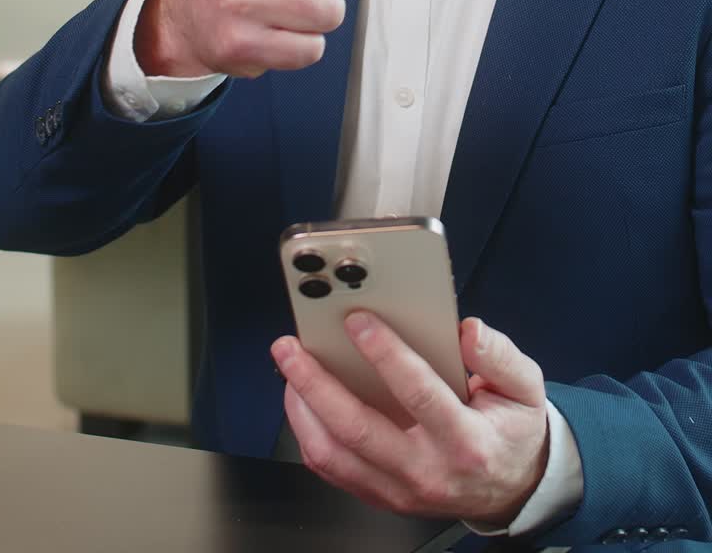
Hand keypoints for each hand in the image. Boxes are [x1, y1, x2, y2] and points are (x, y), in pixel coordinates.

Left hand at [271, 314, 548, 528]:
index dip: (385, 354)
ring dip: (302, 409)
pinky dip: (308, 432)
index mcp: (466, 441)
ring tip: (289, 368)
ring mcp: (399, 490)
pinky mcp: (382, 495)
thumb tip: (466, 330)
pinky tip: (302, 399)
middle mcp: (427, 470)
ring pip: (334, 454)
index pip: (417, 394)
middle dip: (316, 383)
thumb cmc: (512, 431)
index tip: (357, 321)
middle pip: (358, 429)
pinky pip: (333, 468)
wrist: (513, 489)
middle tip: (291, 347)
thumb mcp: (525, 388)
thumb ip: (499, 355)